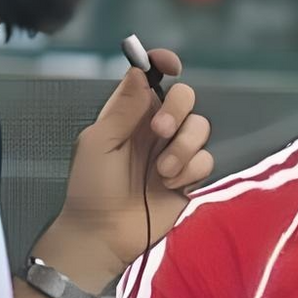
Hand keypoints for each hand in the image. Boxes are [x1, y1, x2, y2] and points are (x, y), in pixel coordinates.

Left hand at [50, 49, 213, 275]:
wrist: (104, 233)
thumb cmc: (91, 188)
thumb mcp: (98, 143)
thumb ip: (122, 108)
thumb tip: (140, 72)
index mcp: (130, 114)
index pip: (151, 78)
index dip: (162, 64)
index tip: (170, 65)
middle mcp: (155, 128)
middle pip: (185, 96)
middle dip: (178, 109)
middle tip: (160, 130)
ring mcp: (174, 152)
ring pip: (200, 127)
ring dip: (184, 146)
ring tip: (161, 171)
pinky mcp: (189, 177)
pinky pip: (206, 159)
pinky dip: (190, 170)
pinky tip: (170, 184)